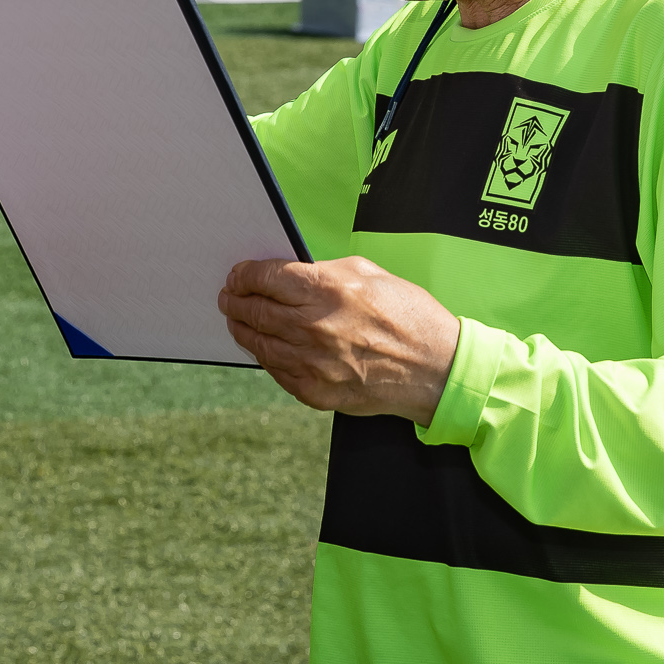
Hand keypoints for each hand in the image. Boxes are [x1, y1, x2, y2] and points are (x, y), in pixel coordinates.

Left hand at [220, 257, 460, 425]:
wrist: (435, 369)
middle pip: (257, 310)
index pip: (267, 277)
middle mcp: (315, 326)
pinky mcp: (317, 392)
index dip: (245, 274)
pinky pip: (278, 372)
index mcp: (328, 289)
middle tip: (229, 297)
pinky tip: (263, 348)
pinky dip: (266, 357)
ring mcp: (313, 363)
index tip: (238, 275)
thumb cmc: (408, 315)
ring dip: (243, 329)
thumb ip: (325, 271)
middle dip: (236, 301)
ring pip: (261, 343)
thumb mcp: (369, 274)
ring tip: (237, 321)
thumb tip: (290, 274)